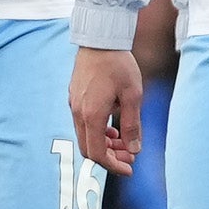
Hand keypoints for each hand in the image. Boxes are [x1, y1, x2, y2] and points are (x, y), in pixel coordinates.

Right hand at [69, 46, 144, 174]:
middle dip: (110, 157)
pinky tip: (112, 125)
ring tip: (123, 140)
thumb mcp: (133, 96)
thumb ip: (132, 125)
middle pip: (89, 148)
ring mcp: (74, 105)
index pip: (98, 153)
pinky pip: (83, 123)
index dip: (113, 166)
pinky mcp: (74, 97)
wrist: (99, 39)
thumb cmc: (118, 65)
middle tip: (130, 156)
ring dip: (104, 144)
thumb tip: (134, 149)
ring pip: (86, 136)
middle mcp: (78, 113)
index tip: (129, 169)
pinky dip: (97, 131)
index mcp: (92, 115)